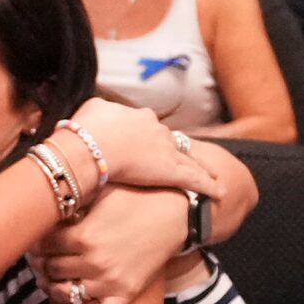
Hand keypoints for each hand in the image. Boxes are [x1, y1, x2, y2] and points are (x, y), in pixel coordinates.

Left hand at [30, 186, 185, 303]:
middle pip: (50, 269)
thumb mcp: (103, 191)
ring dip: (51, 289)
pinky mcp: (125, 293)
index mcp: (82, 235)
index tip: (31, 240)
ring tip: (47, 281)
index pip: (42, 246)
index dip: (33, 243)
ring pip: (64, 293)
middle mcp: (92, 260)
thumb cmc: (138, 197)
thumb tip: (50, 200)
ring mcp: (108, 280)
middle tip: (37, 260)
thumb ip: (76, 199)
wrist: (177, 214)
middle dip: (40, 264)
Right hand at [66, 100, 221, 198]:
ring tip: (211, 175)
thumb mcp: (90, 110)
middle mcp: (157, 130)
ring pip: (189, 159)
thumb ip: (98, 112)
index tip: (150, 145)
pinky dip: (208, 186)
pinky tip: (220, 192)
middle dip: (178, 151)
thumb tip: (95, 113)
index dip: (152, 137)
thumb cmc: (84, 131)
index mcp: (139, 117)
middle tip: (184, 160)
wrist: (88, 147)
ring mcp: (167, 150)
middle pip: (173, 142)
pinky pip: (195, 179)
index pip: (150, 128)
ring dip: (200, 166)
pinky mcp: (171, 171)